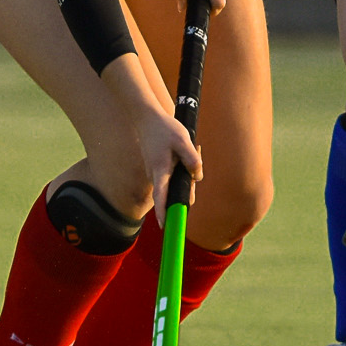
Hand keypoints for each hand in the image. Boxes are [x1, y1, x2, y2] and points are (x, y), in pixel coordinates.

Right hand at [135, 102, 201, 226]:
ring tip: (190, 148)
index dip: (163, 213)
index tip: (165, 227)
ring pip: (177, 185)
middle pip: (176, 194)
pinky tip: (186, 150)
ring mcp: (156, 175)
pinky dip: (182, 170)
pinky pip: (174, 178)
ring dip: (187, 175)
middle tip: (194, 154)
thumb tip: (197, 177)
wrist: (147, 119)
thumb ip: (192, 159)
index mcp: (160, 171)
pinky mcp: (159, 172)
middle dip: (189, 186)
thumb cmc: (165, 129)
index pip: (161, 197)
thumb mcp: (183, 140)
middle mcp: (156, 177)